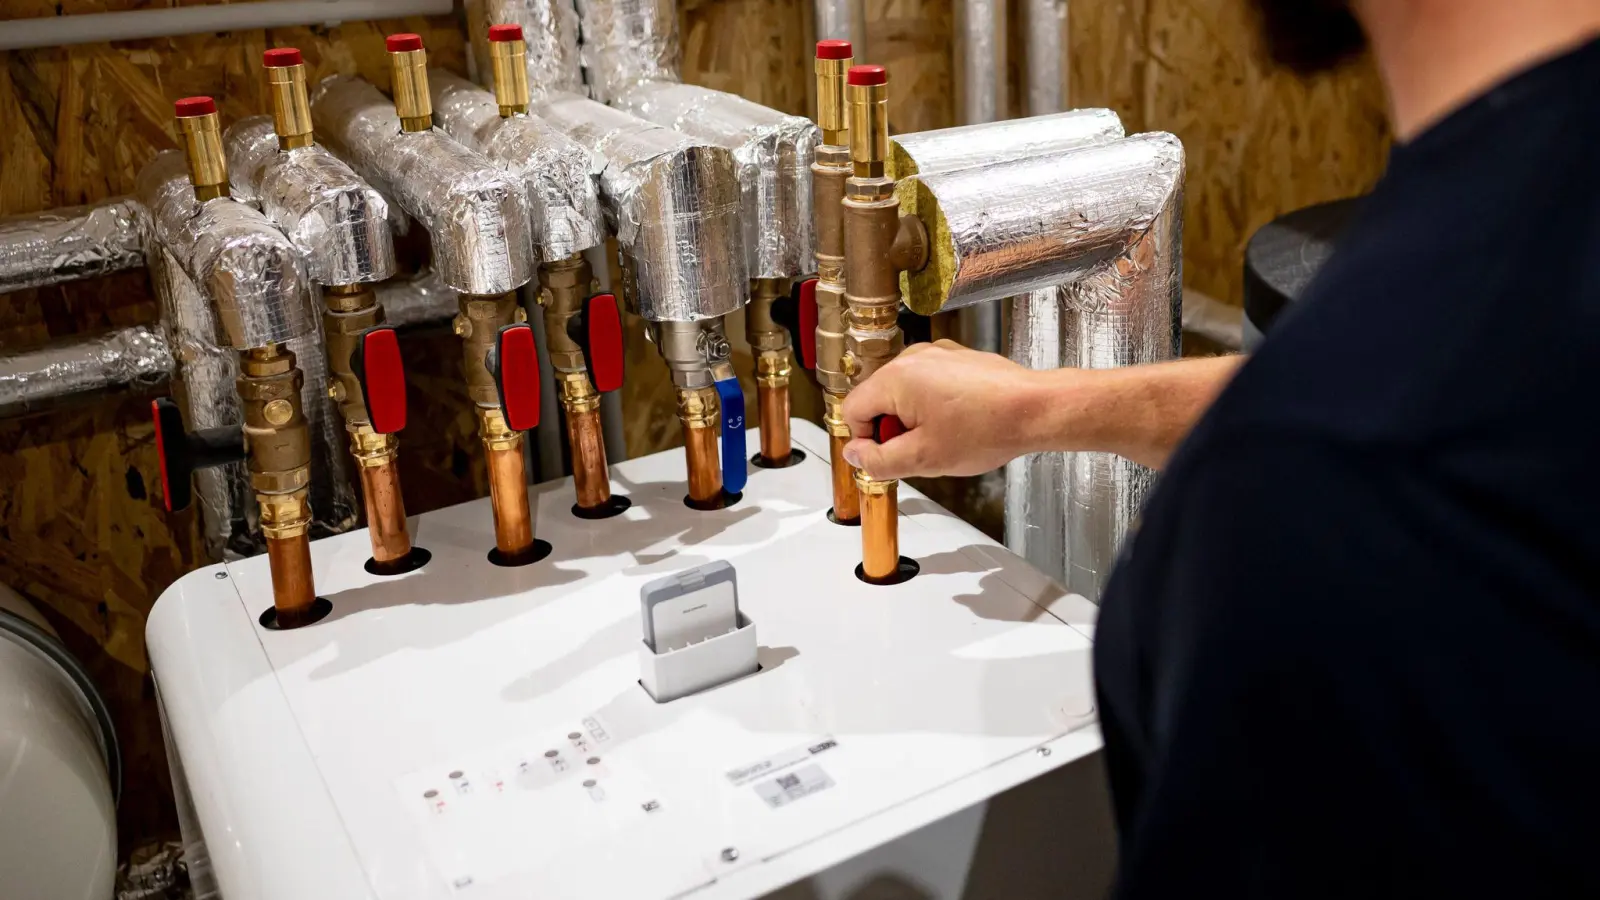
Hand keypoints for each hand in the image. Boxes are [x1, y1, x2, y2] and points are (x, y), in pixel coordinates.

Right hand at [841, 340, 1045, 479]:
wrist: (1034, 409)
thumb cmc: (987, 428)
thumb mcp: (923, 458)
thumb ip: (879, 461)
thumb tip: (856, 455)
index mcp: (896, 378)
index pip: (852, 410)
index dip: (865, 441)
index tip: (887, 457)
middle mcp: (913, 358)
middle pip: (878, 399)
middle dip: (892, 429)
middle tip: (921, 451)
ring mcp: (936, 354)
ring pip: (904, 393)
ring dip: (914, 419)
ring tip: (944, 438)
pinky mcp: (956, 358)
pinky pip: (928, 384)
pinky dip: (934, 406)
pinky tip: (959, 423)